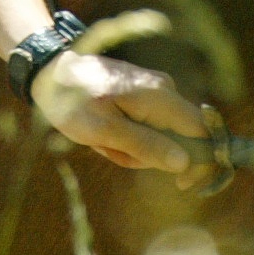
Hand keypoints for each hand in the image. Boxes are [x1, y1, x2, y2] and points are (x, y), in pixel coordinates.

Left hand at [31, 50, 207, 174]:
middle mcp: (165, 90)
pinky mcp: (142, 95)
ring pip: (159, 138)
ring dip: (131, 149)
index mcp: (161, 96)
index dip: (201, 162)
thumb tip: (185, 163)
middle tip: (111, 151)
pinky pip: (145, 128)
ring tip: (100, 140)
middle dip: (147, 156)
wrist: (50, 71)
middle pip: (179, 140)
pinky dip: (125, 138)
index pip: (203, 132)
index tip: (181, 184)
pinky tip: (102, 134)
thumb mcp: (106, 131)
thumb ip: (147, 145)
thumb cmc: (74, 100)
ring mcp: (154, 91)